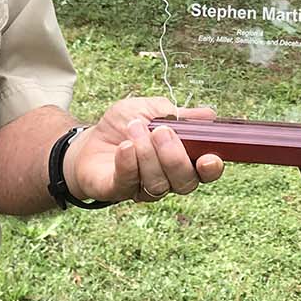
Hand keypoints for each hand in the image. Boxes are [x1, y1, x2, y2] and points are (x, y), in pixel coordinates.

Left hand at [67, 98, 224, 203]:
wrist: (89, 140)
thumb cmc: (124, 126)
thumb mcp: (151, 109)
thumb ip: (179, 114)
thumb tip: (209, 115)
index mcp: (181, 159)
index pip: (205, 172)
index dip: (211, 169)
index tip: (208, 158)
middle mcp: (167, 179)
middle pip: (185, 182)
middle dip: (175, 156)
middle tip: (160, 131)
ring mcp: (142, 188)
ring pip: (158, 183)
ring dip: (147, 153)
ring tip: (135, 128)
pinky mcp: (118, 190)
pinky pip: (128, 182)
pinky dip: (129, 163)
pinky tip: (125, 146)